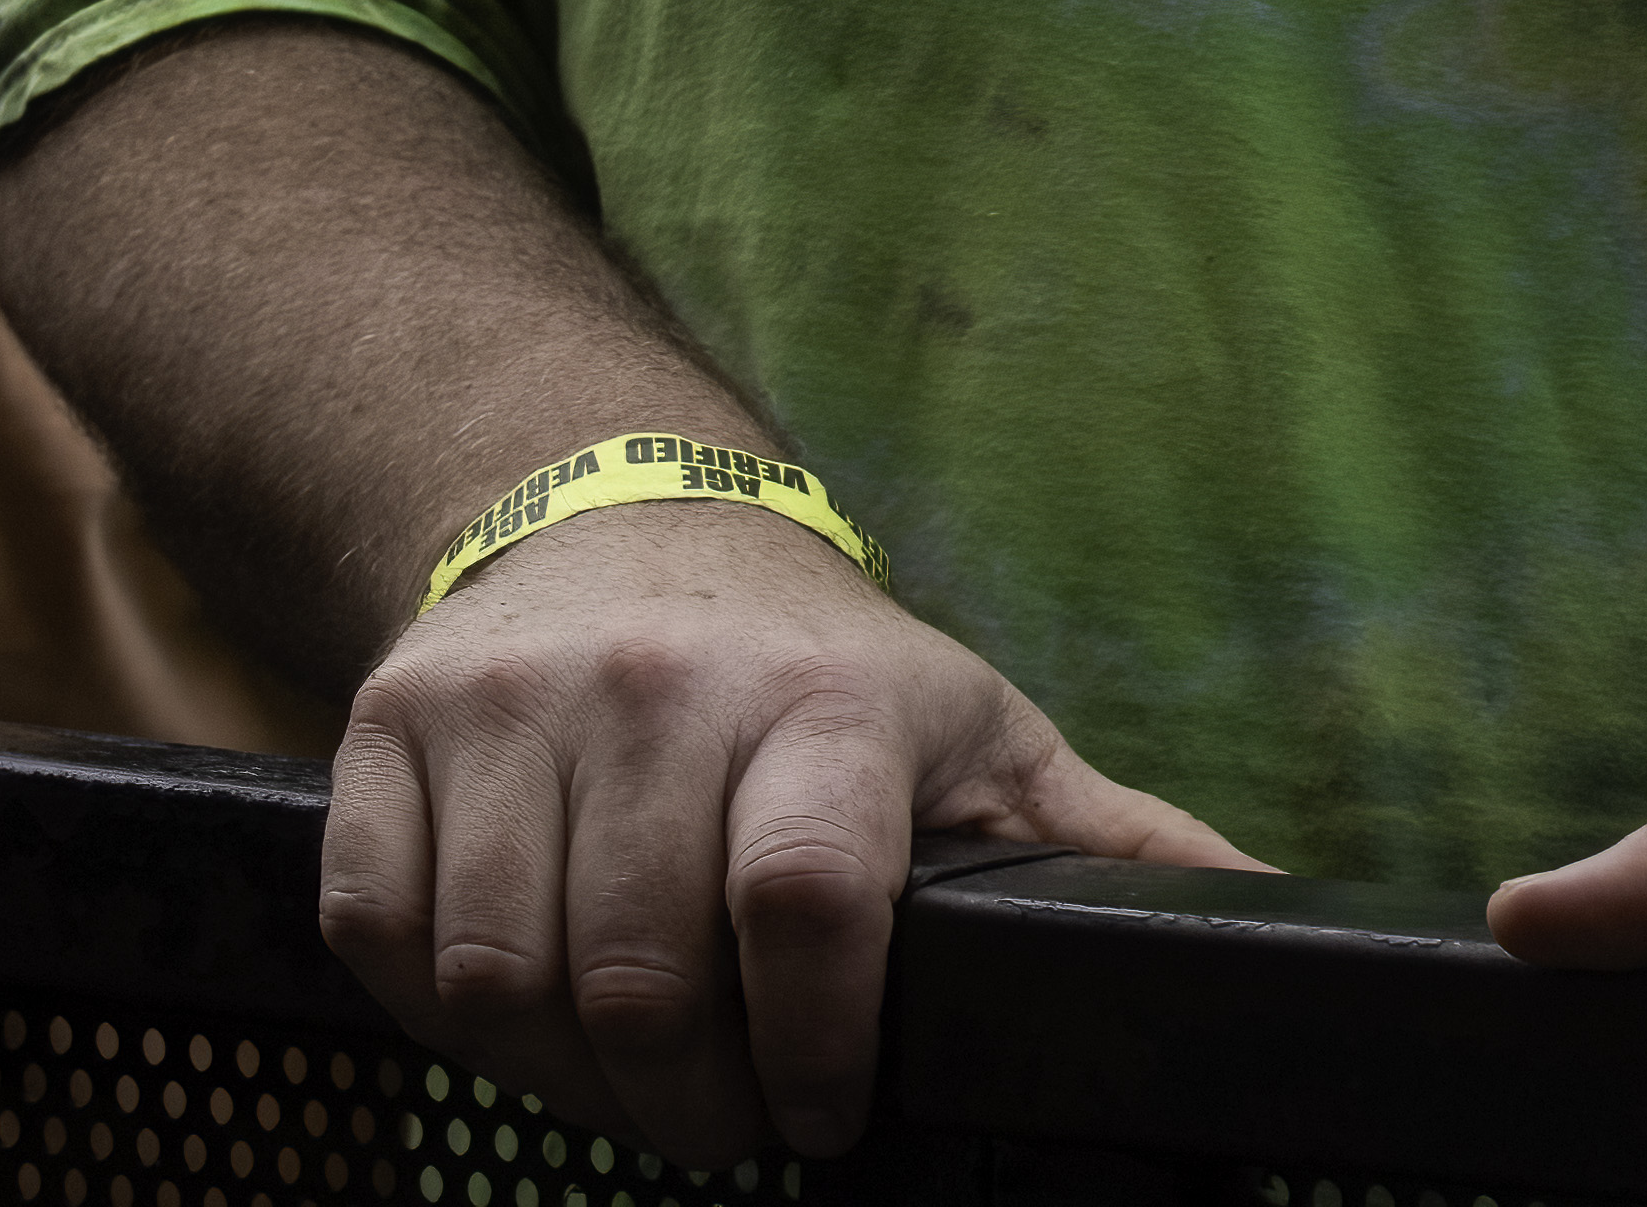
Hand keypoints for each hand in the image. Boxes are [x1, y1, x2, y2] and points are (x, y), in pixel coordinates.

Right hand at [318, 497, 1265, 1170]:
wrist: (632, 521)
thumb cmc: (828, 673)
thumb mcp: (982, 734)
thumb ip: (1111, 842)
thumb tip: (1268, 914)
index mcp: (826, 702)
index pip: (803, 899)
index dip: (808, 1047)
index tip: (820, 1117)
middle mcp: (657, 688)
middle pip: (633, 974)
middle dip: (683, 1103)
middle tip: (723, 1125)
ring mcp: (510, 705)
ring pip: (495, 976)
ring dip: (562, 1078)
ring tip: (633, 1080)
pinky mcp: (386, 729)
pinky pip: (378, 932)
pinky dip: (438, 1010)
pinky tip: (526, 1008)